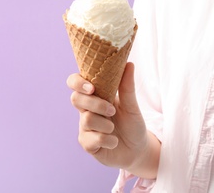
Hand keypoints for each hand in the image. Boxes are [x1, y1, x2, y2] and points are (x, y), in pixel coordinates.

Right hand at [66, 62, 159, 178]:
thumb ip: (127, 87)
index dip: (77, 82)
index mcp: (93, 96)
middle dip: (94, 104)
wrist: (138, 149)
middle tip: (112, 110)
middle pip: (75, 99)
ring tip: (114, 128)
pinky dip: (108, 140)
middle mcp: (85, 109)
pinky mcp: (86, 143)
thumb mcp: (131, 105)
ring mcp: (84, 127)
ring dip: (106, 124)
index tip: (91, 87)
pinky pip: (91, 139)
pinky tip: (114, 142)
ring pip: (86, 120)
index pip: (74, 82)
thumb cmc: (132, 124)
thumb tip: (128, 64)